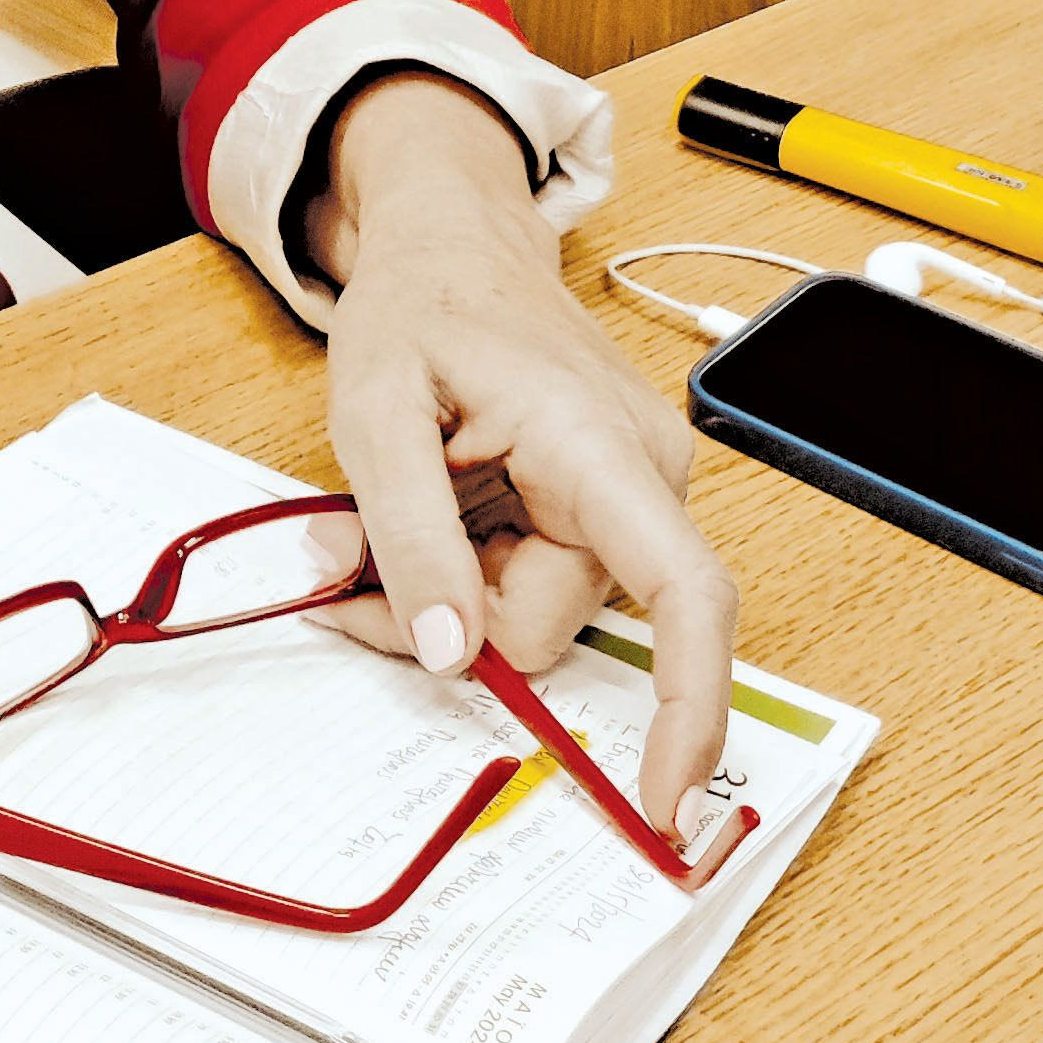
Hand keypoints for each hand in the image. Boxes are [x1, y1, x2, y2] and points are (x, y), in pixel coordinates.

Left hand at [311, 72, 740, 848]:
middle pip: (551, 627)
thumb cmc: (423, 303)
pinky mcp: (606, 504)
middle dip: (449, 620)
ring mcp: (632, 491)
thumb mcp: (375, 409)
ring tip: (399, 504)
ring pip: (531, 614)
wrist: (455, 239)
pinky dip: (470, 570)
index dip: (689, 712)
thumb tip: (452, 656)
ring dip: (450, 589)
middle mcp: (644, 475)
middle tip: (352, 564)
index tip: (665, 803)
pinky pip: (535, 583)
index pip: (689, 595)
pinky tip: (440, 507)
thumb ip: (410, 535)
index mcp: (603, 446)